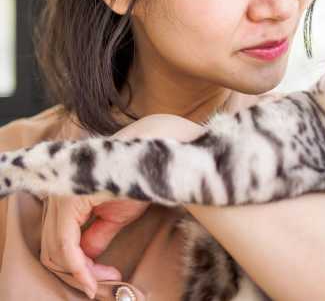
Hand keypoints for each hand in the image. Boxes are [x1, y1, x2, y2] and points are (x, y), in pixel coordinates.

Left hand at [40, 113, 203, 297]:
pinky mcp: (67, 200)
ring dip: (81, 273)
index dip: (77, 270)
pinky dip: (79, 266)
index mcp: (65, 198)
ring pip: (55, 251)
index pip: (59, 244)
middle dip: (79, 274)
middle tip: (105, 283)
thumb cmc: (135, 181)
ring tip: (108, 278)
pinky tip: (96, 278)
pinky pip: (65, 244)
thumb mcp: (115, 215)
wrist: (152, 158)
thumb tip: (85, 258)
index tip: (96, 286)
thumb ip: (96, 236)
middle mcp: (56, 197)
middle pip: (52, 250)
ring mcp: (59, 197)